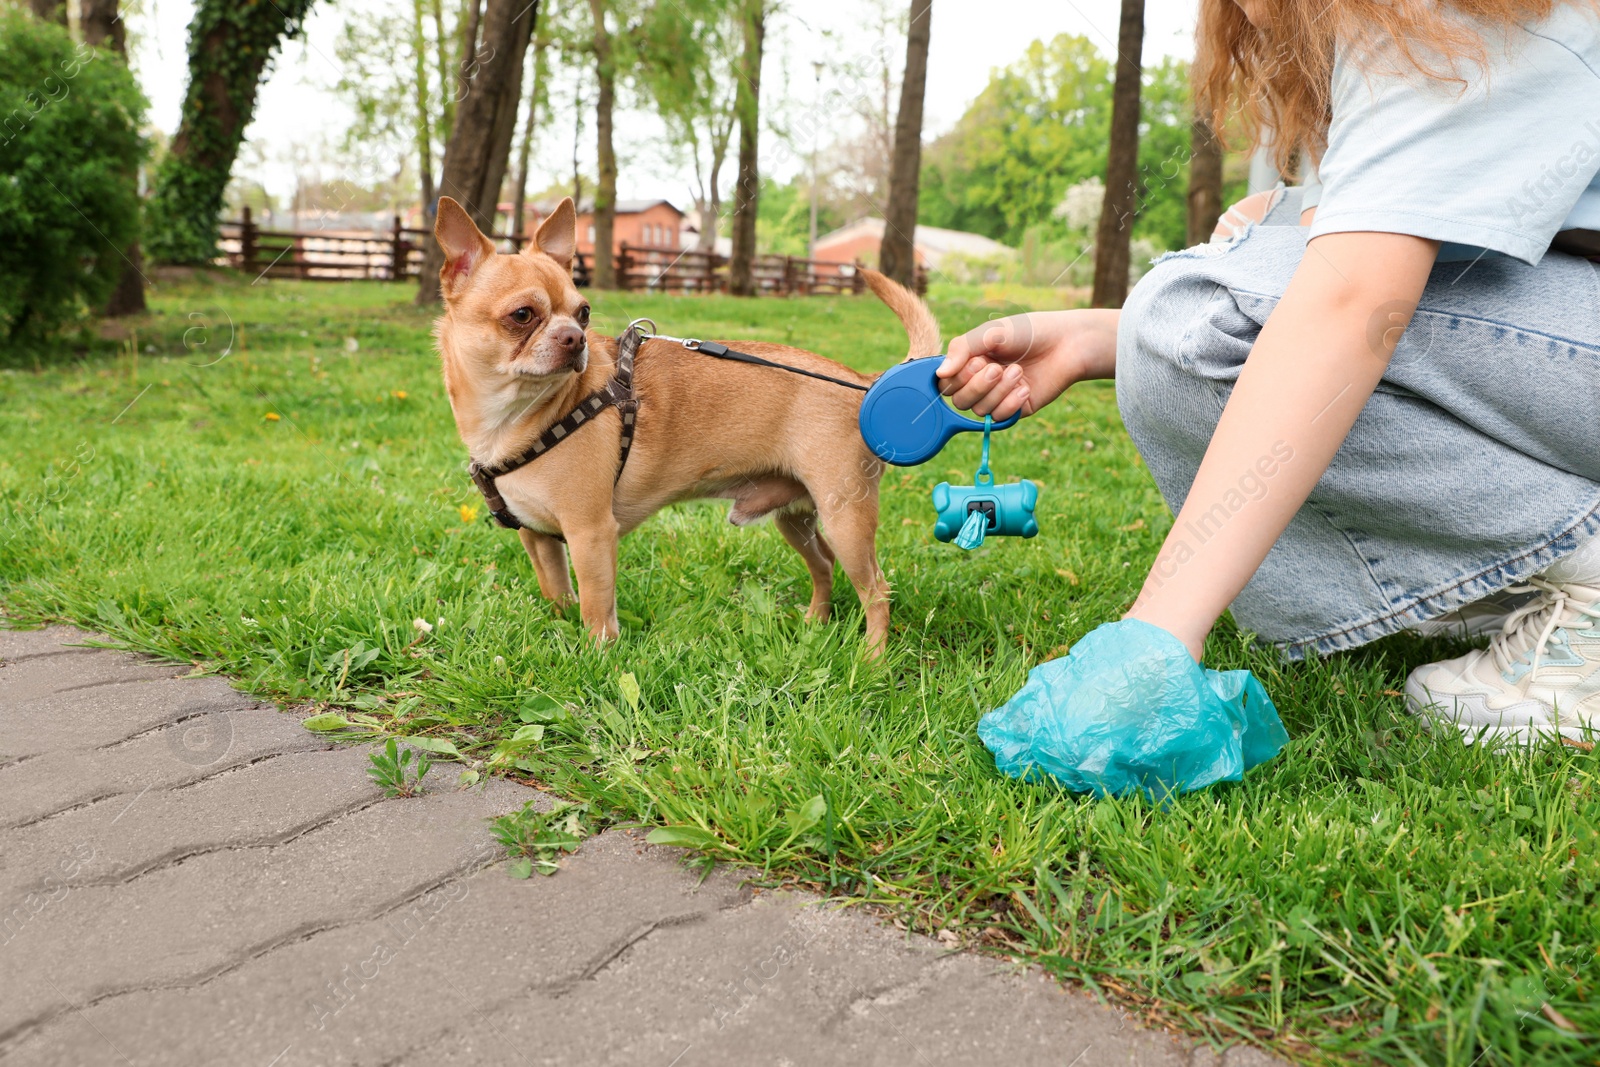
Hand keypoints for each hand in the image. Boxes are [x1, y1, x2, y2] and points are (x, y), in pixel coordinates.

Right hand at [936, 309, 1118, 419]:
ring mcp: (997, 398)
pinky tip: (1025, 387)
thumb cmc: (1028, 332)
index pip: (946, 382)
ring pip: (979, 410)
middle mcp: (980, 382)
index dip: (957, 377)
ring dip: (997, 392)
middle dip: (977, 386)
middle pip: (959, 400)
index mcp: (970, 362)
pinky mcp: (1015, 411)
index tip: (976, 361)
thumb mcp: (990, 333)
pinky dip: (1009, 404)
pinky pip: (998, 419)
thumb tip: (939, 374)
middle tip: (997, 368)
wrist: (1066, 343)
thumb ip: (962, 349)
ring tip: (1018, 372)